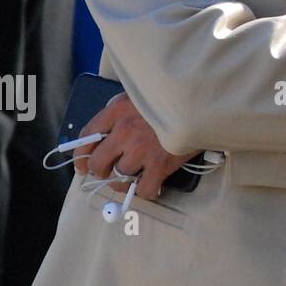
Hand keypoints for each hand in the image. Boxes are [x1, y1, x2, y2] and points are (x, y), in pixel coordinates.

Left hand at [74, 93, 195, 199]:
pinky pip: (144, 190)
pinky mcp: (161, 164)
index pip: (86, 137)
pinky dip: (145, 192)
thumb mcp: (141, 94)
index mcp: (118, 110)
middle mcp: (125, 131)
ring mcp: (142, 149)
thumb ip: (122, 110)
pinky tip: (150, 186)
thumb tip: (106, 133)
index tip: (84, 165)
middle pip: (98, 163)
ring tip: (132, 180)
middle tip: (109, 172)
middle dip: (101, 172)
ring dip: (123, 183)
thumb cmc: (173, 96)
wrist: (203, 102)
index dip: (82, 156)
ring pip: (119, 179)